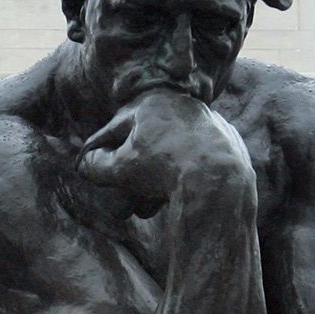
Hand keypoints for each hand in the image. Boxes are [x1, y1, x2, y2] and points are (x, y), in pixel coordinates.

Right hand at [78, 90, 250, 217]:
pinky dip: (185, 175)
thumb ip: (97, 166)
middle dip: (129, 178)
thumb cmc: (164, 169)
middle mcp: (182, 106)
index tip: (85, 163)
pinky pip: (198, 159)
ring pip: (172, 154)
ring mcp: (209, 122)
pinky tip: (179, 196)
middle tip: (120, 200)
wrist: (217, 180)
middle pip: (146, 145)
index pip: (114, 129)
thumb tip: (86, 164)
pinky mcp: (228, 142)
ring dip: (155, 182)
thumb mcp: (121, 169)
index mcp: (152, 104)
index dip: (95, 150)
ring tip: (147, 209)